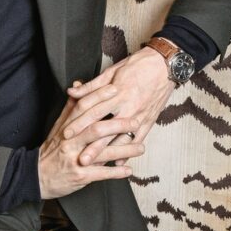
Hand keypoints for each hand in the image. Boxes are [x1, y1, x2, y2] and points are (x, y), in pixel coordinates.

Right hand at [38, 92, 144, 199]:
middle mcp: (70, 142)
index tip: (115, 89)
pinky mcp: (79, 176)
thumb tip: (78, 85)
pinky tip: (129, 170)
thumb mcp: (58, 126)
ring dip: (123, 150)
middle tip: (136, 121)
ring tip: (140, 148)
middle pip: (95, 129)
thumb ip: (71, 106)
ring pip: (102, 152)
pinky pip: (100, 174)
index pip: (83, 108)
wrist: (36, 176)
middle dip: (118, 124)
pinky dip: (115, 172)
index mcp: (67, 128)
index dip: (99, 97)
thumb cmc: (52, 150)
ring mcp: (74, 159)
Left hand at [66, 48, 174, 166]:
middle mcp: (128, 105)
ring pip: (121, 137)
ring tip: (95, 165)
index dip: (79, 122)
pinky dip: (128, 151)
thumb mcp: (111, 72)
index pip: (93, 110)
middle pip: (106, 128)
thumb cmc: (136, 66)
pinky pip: (138, 138)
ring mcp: (140, 114)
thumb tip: (72, 91)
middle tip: (79, 158)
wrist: (164, 65)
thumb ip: (91, 86)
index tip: (67, 133)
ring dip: (108, 152)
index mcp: (117, 92)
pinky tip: (118, 161)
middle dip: (92, 145)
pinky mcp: (150, 120)